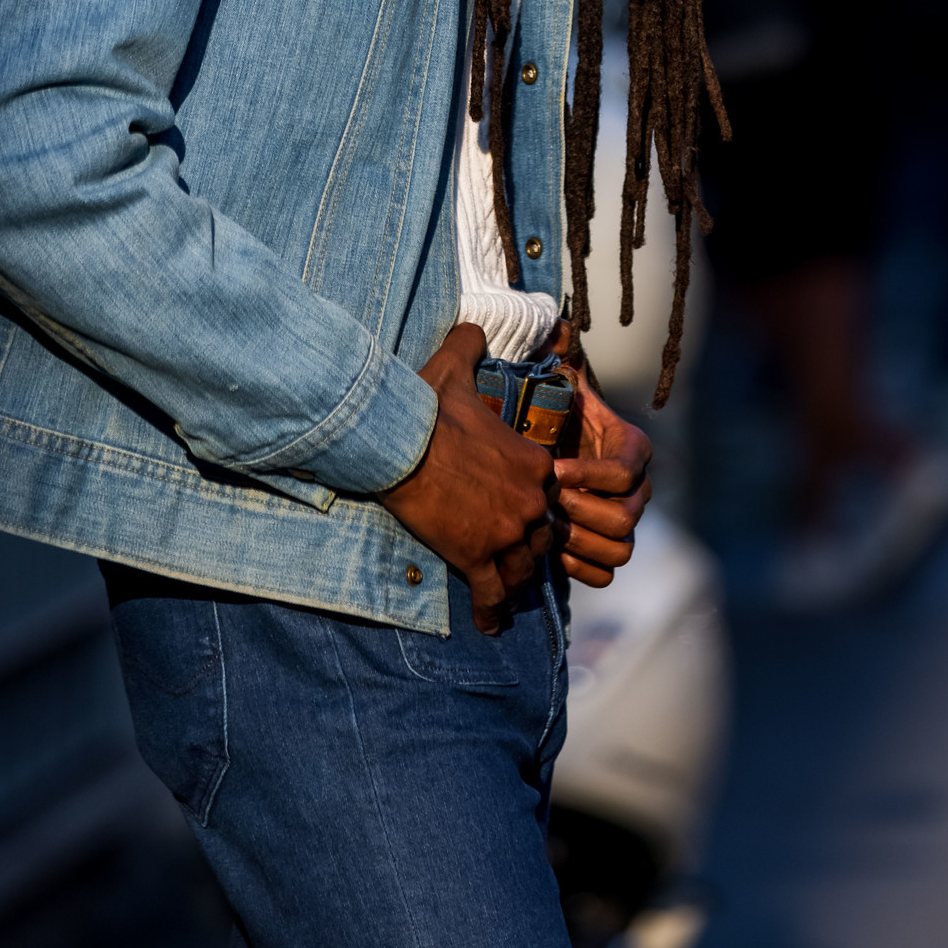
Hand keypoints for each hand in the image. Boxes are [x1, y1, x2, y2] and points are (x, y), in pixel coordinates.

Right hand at [380, 325, 555, 634]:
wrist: (399, 446)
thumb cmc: (427, 406)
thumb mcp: (455, 366)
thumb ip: (472, 345)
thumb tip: (473, 325)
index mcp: (533, 462)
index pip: (547, 493)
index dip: (532, 501)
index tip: (518, 507)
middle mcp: (530, 501)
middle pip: (541, 536)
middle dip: (527, 543)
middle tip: (509, 549)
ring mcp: (507, 533)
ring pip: (522, 568)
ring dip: (513, 577)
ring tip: (503, 587)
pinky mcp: (478, 558)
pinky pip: (493, 593)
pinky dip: (492, 610)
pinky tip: (489, 622)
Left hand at [553, 369, 651, 587]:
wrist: (558, 446)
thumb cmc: (560, 416)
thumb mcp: (565, 390)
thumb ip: (565, 368)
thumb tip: (560, 344)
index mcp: (634, 449)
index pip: (623, 472)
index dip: (588, 475)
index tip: (552, 469)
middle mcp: (639, 489)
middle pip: (625, 518)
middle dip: (580, 511)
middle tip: (546, 501)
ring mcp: (627, 522)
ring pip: (620, 551)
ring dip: (580, 542)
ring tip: (548, 527)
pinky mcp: (610, 548)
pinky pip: (606, 575)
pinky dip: (581, 568)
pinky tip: (553, 552)